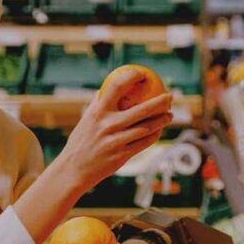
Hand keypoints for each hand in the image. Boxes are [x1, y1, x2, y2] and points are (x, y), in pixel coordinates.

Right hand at [53, 70, 173, 192]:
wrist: (74, 169)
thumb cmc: (81, 141)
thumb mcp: (86, 120)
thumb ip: (98, 104)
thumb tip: (108, 87)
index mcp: (98, 112)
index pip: (116, 86)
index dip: (131, 76)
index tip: (142, 73)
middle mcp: (108, 125)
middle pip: (141, 109)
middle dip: (160, 101)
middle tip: (169, 96)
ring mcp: (116, 141)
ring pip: (147, 128)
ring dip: (162, 120)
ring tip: (169, 115)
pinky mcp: (122, 155)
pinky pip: (144, 143)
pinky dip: (154, 135)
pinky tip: (159, 131)